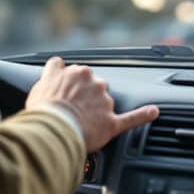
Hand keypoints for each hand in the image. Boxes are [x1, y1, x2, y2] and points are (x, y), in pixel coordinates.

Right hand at [26, 56, 158, 151]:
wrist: (52, 129)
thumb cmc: (44, 109)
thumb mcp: (40, 82)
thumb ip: (52, 71)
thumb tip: (56, 63)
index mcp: (78, 72)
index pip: (77, 74)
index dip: (71, 86)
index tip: (67, 93)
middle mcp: (95, 83)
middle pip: (94, 87)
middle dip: (86, 97)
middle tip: (71, 111)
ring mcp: (105, 103)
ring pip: (105, 103)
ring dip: (98, 111)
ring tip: (82, 123)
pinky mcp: (111, 122)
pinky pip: (131, 118)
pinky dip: (143, 115)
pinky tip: (153, 112)